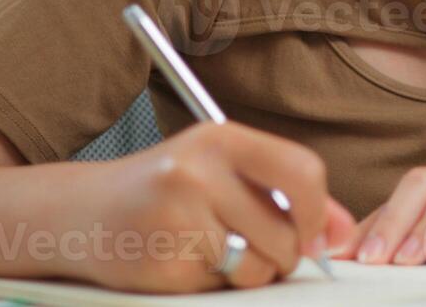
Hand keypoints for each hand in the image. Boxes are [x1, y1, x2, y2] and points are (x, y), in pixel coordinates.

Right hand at [61, 122, 356, 292]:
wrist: (82, 214)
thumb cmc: (164, 190)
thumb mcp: (223, 173)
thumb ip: (286, 195)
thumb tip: (342, 231)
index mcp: (220, 138)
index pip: (302, 172)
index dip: (317, 212)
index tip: (310, 233)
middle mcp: (199, 170)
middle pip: (285, 233)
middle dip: (282, 254)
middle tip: (253, 247)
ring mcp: (178, 215)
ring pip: (258, 267)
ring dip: (249, 273)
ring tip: (216, 252)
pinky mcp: (164, 260)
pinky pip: (220, 286)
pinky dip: (213, 283)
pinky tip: (185, 260)